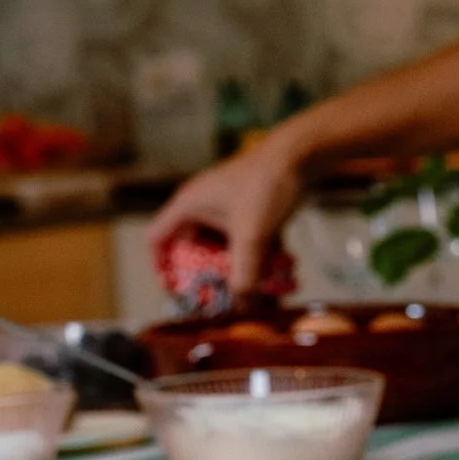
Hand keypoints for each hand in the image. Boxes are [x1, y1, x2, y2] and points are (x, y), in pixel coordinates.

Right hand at [145, 136, 307, 294]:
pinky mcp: (247, 210)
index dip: (162, 267)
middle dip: (205, 276)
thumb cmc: (266, 185)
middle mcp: (201, 207)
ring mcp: (225, 208)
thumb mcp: (252, 234)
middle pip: (191, 249)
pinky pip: (242, 241)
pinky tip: (275, 277)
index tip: (177, 290)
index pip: (158, 239)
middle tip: (219, 297)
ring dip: (234, 269)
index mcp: (188, 206)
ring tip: (253, 292)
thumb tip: (240, 304)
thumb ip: (244, 272)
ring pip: (220, 247)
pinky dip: (253, 259)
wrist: (300, 155)